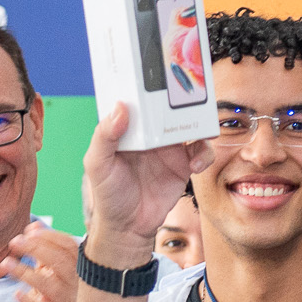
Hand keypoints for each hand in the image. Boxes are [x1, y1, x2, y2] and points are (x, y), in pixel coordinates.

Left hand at [1, 223, 79, 301]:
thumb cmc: (71, 298)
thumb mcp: (63, 272)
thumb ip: (49, 249)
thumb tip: (33, 226)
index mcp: (84, 270)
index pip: (69, 246)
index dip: (49, 236)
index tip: (28, 231)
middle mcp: (81, 285)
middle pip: (60, 261)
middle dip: (35, 248)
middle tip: (14, 242)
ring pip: (50, 285)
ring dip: (25, 272)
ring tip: (5, 264)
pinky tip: (16, 295)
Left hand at [79, 104, 213, 265]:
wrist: (128, 227)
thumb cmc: (108, 194)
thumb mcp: (97, 164)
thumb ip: (104, 136)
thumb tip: (120, 108)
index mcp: (130, 128)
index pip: (141, 101)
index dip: (150, 88)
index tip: (160, 74)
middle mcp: (151, 134)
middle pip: (171, 108)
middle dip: (183, 100)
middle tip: (192, 95)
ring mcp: (170, 149)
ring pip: (191, 125)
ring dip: (200, 124)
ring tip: (200, 134)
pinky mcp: (184, 165)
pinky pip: (202, 151)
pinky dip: (204, 153)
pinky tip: (196, 164)